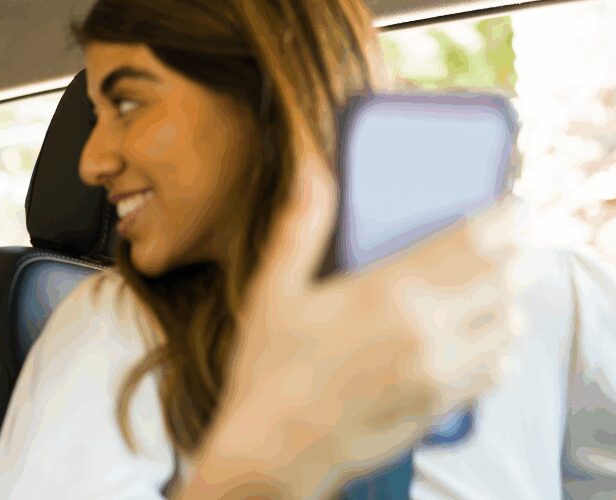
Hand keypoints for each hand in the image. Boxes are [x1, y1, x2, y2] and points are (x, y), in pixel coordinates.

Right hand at [187, 134, 525, 497]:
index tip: (512, 205)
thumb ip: (301, 225)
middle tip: (503, 242)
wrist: (273, 452)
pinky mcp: (442, 406)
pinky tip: (482, 337)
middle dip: (512, 255)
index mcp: (387, 294)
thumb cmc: (268, 369)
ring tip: (494, 287)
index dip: (504, 218)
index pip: (473, 243)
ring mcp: (439, 374)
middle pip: (502, 281)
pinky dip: (502, 346)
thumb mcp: (274, 291)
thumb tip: (312, 166)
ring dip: (509, 300)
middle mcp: (426, 333)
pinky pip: (497, 368)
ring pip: (508, 325)